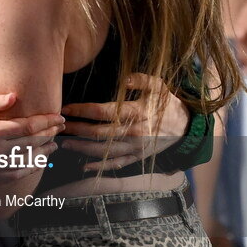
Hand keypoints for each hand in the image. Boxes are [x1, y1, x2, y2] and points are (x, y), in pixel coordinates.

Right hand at [0, 93, 63, 179]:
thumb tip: (14, 96)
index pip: (28, 126)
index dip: (46, 122)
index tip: (58, 117)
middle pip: (32, 141)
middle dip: (49, 133)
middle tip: (60, 127)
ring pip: (29, 159)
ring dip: (45, 151)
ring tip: (54, 144)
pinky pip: (19, 173)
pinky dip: (33, 167)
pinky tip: (40, 160)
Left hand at [60, 74, 188, 172]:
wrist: (186, 128)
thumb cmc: (167, 104)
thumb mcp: (159, 86)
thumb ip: (142, 80)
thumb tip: (125, 79)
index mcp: (137, 113)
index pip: (104, 112)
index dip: (83, 110)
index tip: (67, 108)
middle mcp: (135, 133)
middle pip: (99, 133)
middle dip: (77, 130)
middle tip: (60, 128)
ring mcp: (135, 148)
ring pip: (104, 151)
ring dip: (82, 149)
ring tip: (65, 144)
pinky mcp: (137, 158)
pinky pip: (116, 165)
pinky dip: (99, 167)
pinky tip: (83, 166)